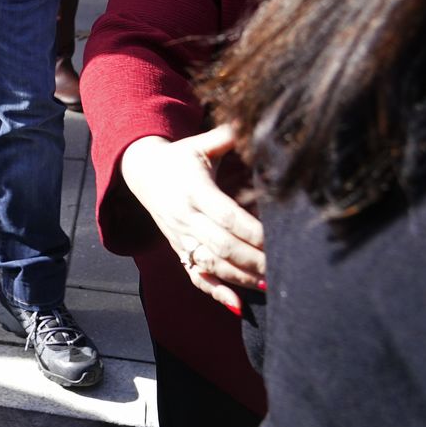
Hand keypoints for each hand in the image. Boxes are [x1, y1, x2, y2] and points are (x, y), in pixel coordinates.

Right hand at [119, 127, 266, 313]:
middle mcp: (184, 216)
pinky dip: (215, 292)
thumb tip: (255, 120)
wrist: (140, 173)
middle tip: (284, 269)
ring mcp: (179, 236)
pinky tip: (237, 306)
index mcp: (193, 189)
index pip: (225, 215)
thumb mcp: (200, 144)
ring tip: (272, 285)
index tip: (278, 239)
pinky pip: (195, 275)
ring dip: (242, 278)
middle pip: (221, 245)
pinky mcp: (178, 250)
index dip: (252, 231)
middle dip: (254, 260)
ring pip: (212, 264)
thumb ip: (228, 137)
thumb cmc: (180, 157)